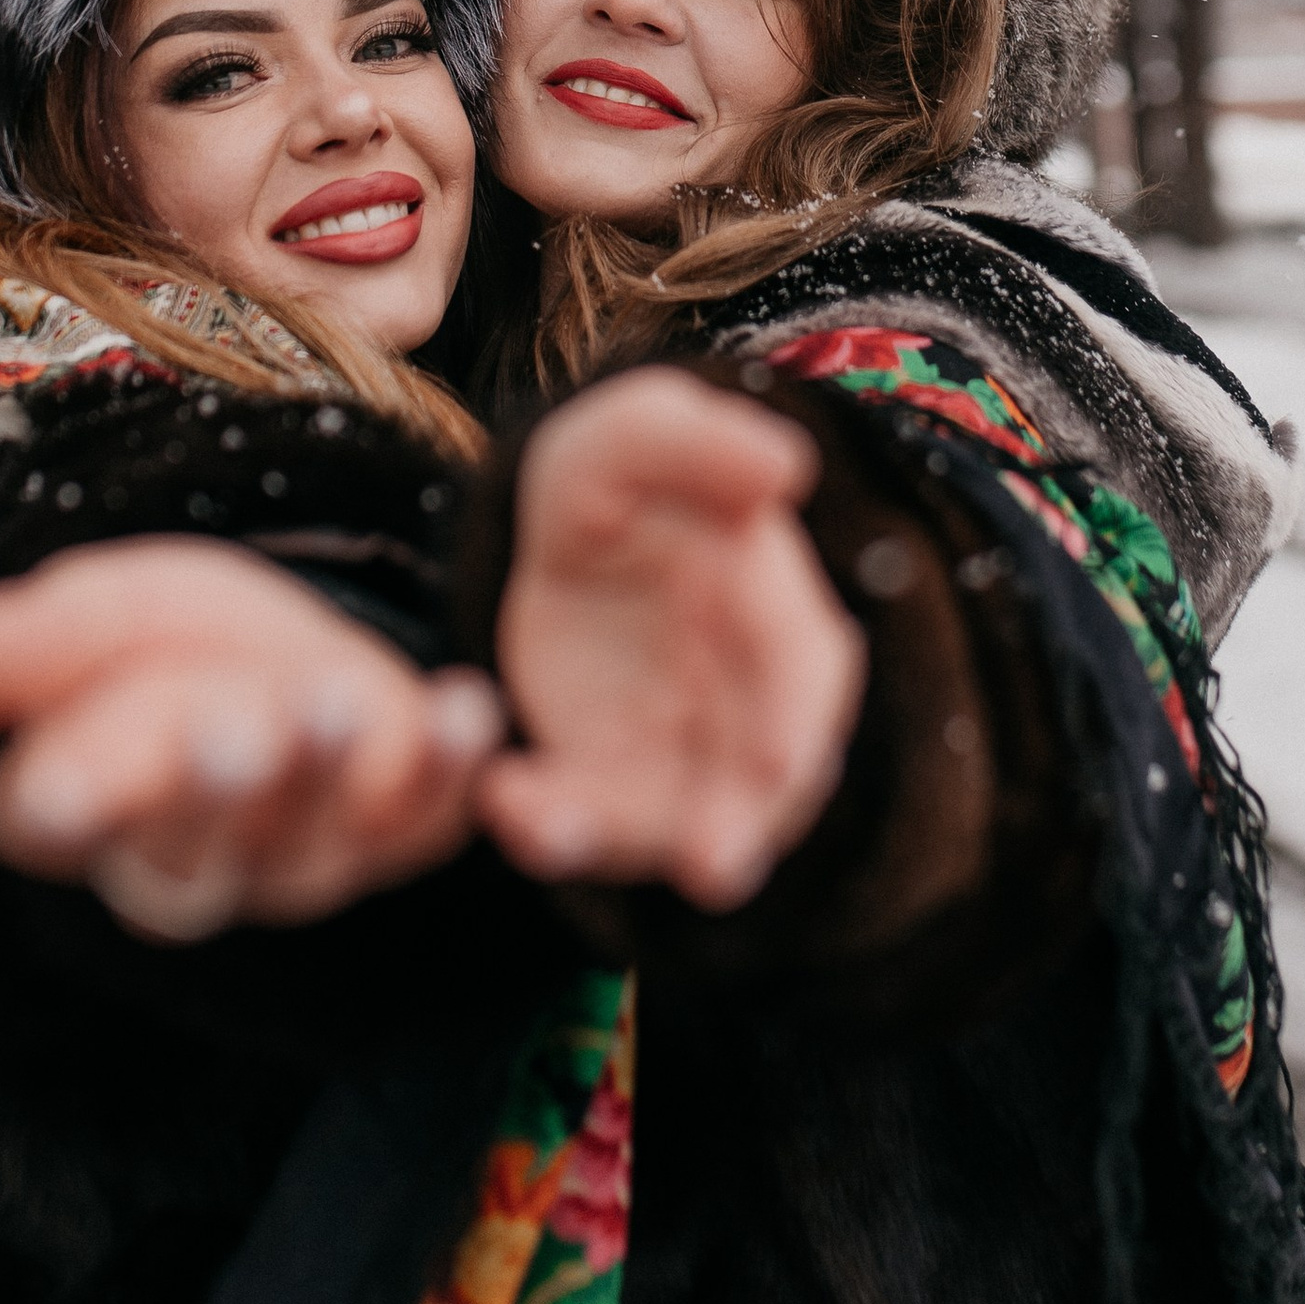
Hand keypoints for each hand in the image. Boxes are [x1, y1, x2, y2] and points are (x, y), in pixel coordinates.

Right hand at [0, 540, 503, 941]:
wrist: (299, 643)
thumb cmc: (179, 645)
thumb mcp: (98, 620)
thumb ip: (12, 649)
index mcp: (96, 809)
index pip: (64, 821)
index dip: (67, 804)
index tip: (56, 790)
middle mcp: (199, 857)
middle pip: (193, 848)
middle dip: (213, 788)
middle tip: (230, 731)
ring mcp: (308, 854)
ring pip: (310, 844)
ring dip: (325, 773)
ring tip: (333, 700)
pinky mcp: (403, 829)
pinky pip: (428, 817)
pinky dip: (450, 769)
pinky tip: (464, 710)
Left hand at [478, 370, 865, 910]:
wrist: (548, 547)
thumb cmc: (615, 485)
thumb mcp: (633, 439)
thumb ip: (696, 443)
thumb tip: (786, 466)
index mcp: (770, 606)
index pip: (801, 671)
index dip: (794, 719)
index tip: (780, 763)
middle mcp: (742, 698)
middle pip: (757, 780)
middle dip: (738, 824)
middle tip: (712, 864)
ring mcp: (679, 755)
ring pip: (671, 819)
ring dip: (624, 838)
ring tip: (550, 831)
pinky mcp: (611, 787)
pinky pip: (589, 822)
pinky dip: (551, 822)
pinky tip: (503, 796)